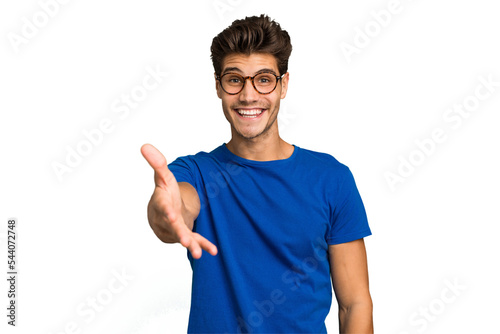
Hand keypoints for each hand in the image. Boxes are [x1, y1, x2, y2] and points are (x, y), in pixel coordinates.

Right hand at [141, 144, 217, 258]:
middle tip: (184, 241)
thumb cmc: (164, 192)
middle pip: (172, 226)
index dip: (166, 210)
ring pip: (182, 236)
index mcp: (160, 203)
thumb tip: (145, 145)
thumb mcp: (163, 177)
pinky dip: (203, 245)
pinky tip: (213, 251)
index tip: (171, 214)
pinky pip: (195, 240)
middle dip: (179, 233)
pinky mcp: (185, 234)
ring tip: (197, 253)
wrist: (163, 212)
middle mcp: (166, 219)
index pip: (162, 206)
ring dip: (190, 244)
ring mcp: (175, 228)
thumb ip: (157, 163)